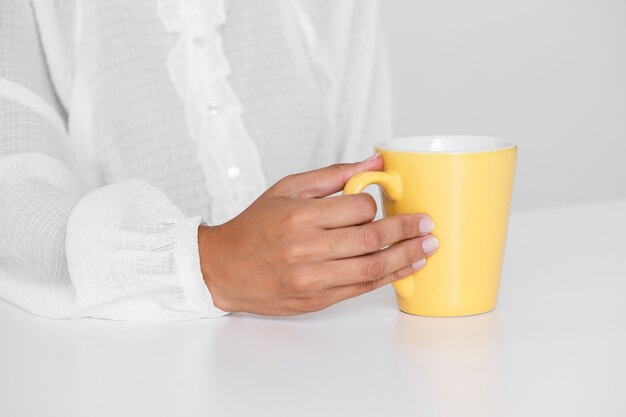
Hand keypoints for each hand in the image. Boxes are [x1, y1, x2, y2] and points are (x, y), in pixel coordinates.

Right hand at [198, 154, 438, 314]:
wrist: (223, 268)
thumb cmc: (254, 226)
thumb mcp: (287, 189)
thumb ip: (333, 175)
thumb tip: (374, 161)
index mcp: (300, 216)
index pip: (358, 208)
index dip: (374, 205)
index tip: (379, 204)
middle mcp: (307, 249)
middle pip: (372, 239)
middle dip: (407, 230)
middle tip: (428, 224)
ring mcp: (312, 278)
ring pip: (373, 268)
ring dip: (406, 257)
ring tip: (428, 247)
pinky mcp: (316, 299)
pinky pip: (361, 289)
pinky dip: (389, 278)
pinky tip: (405, 268)